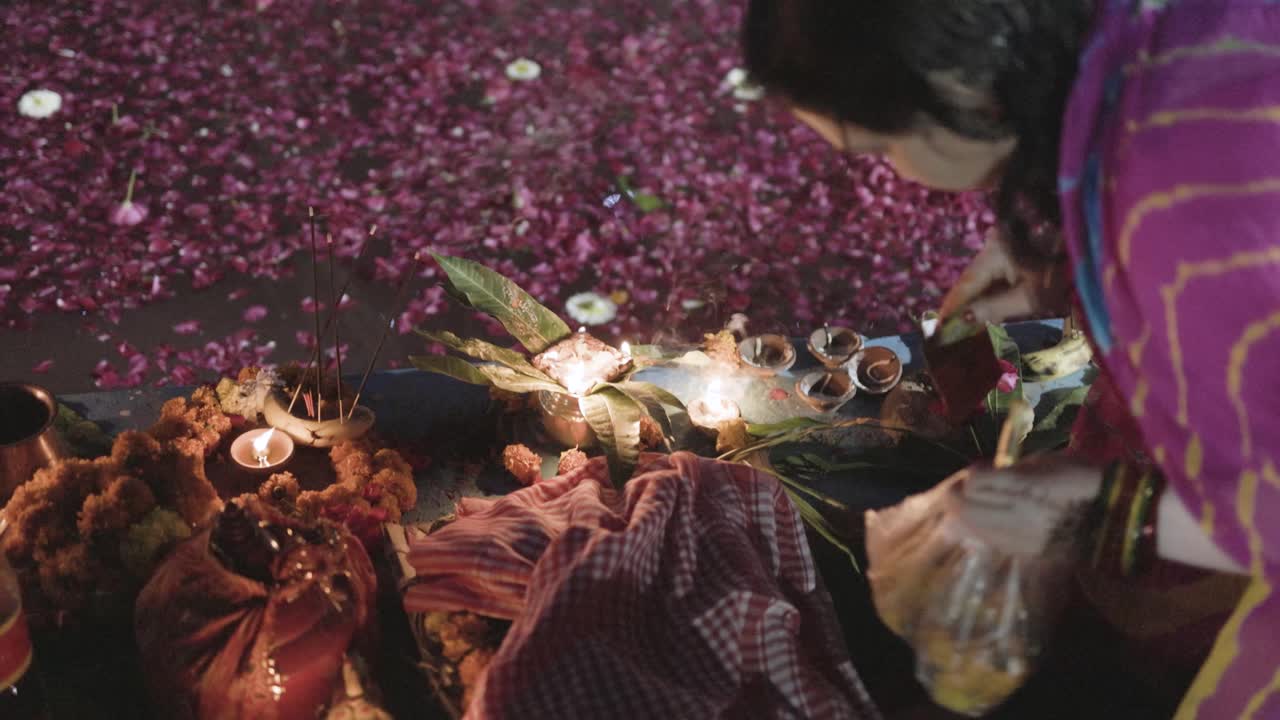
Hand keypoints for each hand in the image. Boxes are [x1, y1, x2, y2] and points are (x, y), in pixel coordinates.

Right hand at [939, 229, 1071, 324]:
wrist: (1092, 249)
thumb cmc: (1064, 271)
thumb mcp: (1030, 296)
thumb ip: (994, 309)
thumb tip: (962, 321)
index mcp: (994, 253)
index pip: (965, 285)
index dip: (951, 309)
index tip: (937, 329)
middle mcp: (993, 246)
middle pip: (971, 282)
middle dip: (962, 309)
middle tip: (948, 334)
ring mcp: (1003, 249)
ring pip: (982, 281)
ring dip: (976, 304)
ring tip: (963, 328)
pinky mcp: (1013, 254)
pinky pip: (994, 278)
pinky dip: (989, 296)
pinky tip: (983, 313)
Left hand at [945, 455, 1103, 555]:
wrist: (1114, 516)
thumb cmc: (1081, 477)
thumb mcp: (1045, 462)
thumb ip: (1010, 470)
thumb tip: (983, 474)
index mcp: (1025, 487)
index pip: (974, 483)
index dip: (970, 475)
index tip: (979, 469)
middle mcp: (1018, 515)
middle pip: (964, 508)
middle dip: (955, 496)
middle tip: (961, 488)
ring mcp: (1020, 537)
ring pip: (971, 529)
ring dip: (962, 515)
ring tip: (971, 505)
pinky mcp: (1025, 552)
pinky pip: (988, 541)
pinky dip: (978, 531)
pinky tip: (984, 522)